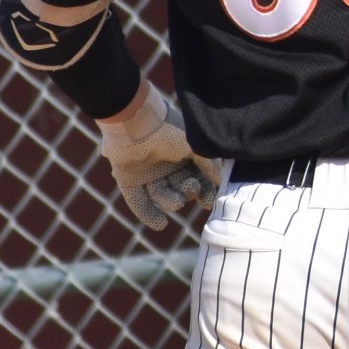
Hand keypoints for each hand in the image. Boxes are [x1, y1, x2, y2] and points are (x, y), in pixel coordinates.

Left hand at [97, 85, 220, 231]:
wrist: (136, 124)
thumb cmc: (170, 131)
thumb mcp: (197, 146)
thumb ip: (209, 164)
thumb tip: (219, 180)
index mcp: (184, 154)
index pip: (198, 177)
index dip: (205, 190)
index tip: (209, 200)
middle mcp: (166, 165)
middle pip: (181, 188)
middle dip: (189, 193)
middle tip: (191, 190)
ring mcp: (147, 173)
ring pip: (162, 196)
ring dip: (170, 201)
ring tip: (176, 200)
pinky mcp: (129, 180)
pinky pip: (138, 202)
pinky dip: (148, 214)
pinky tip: (161, 225)